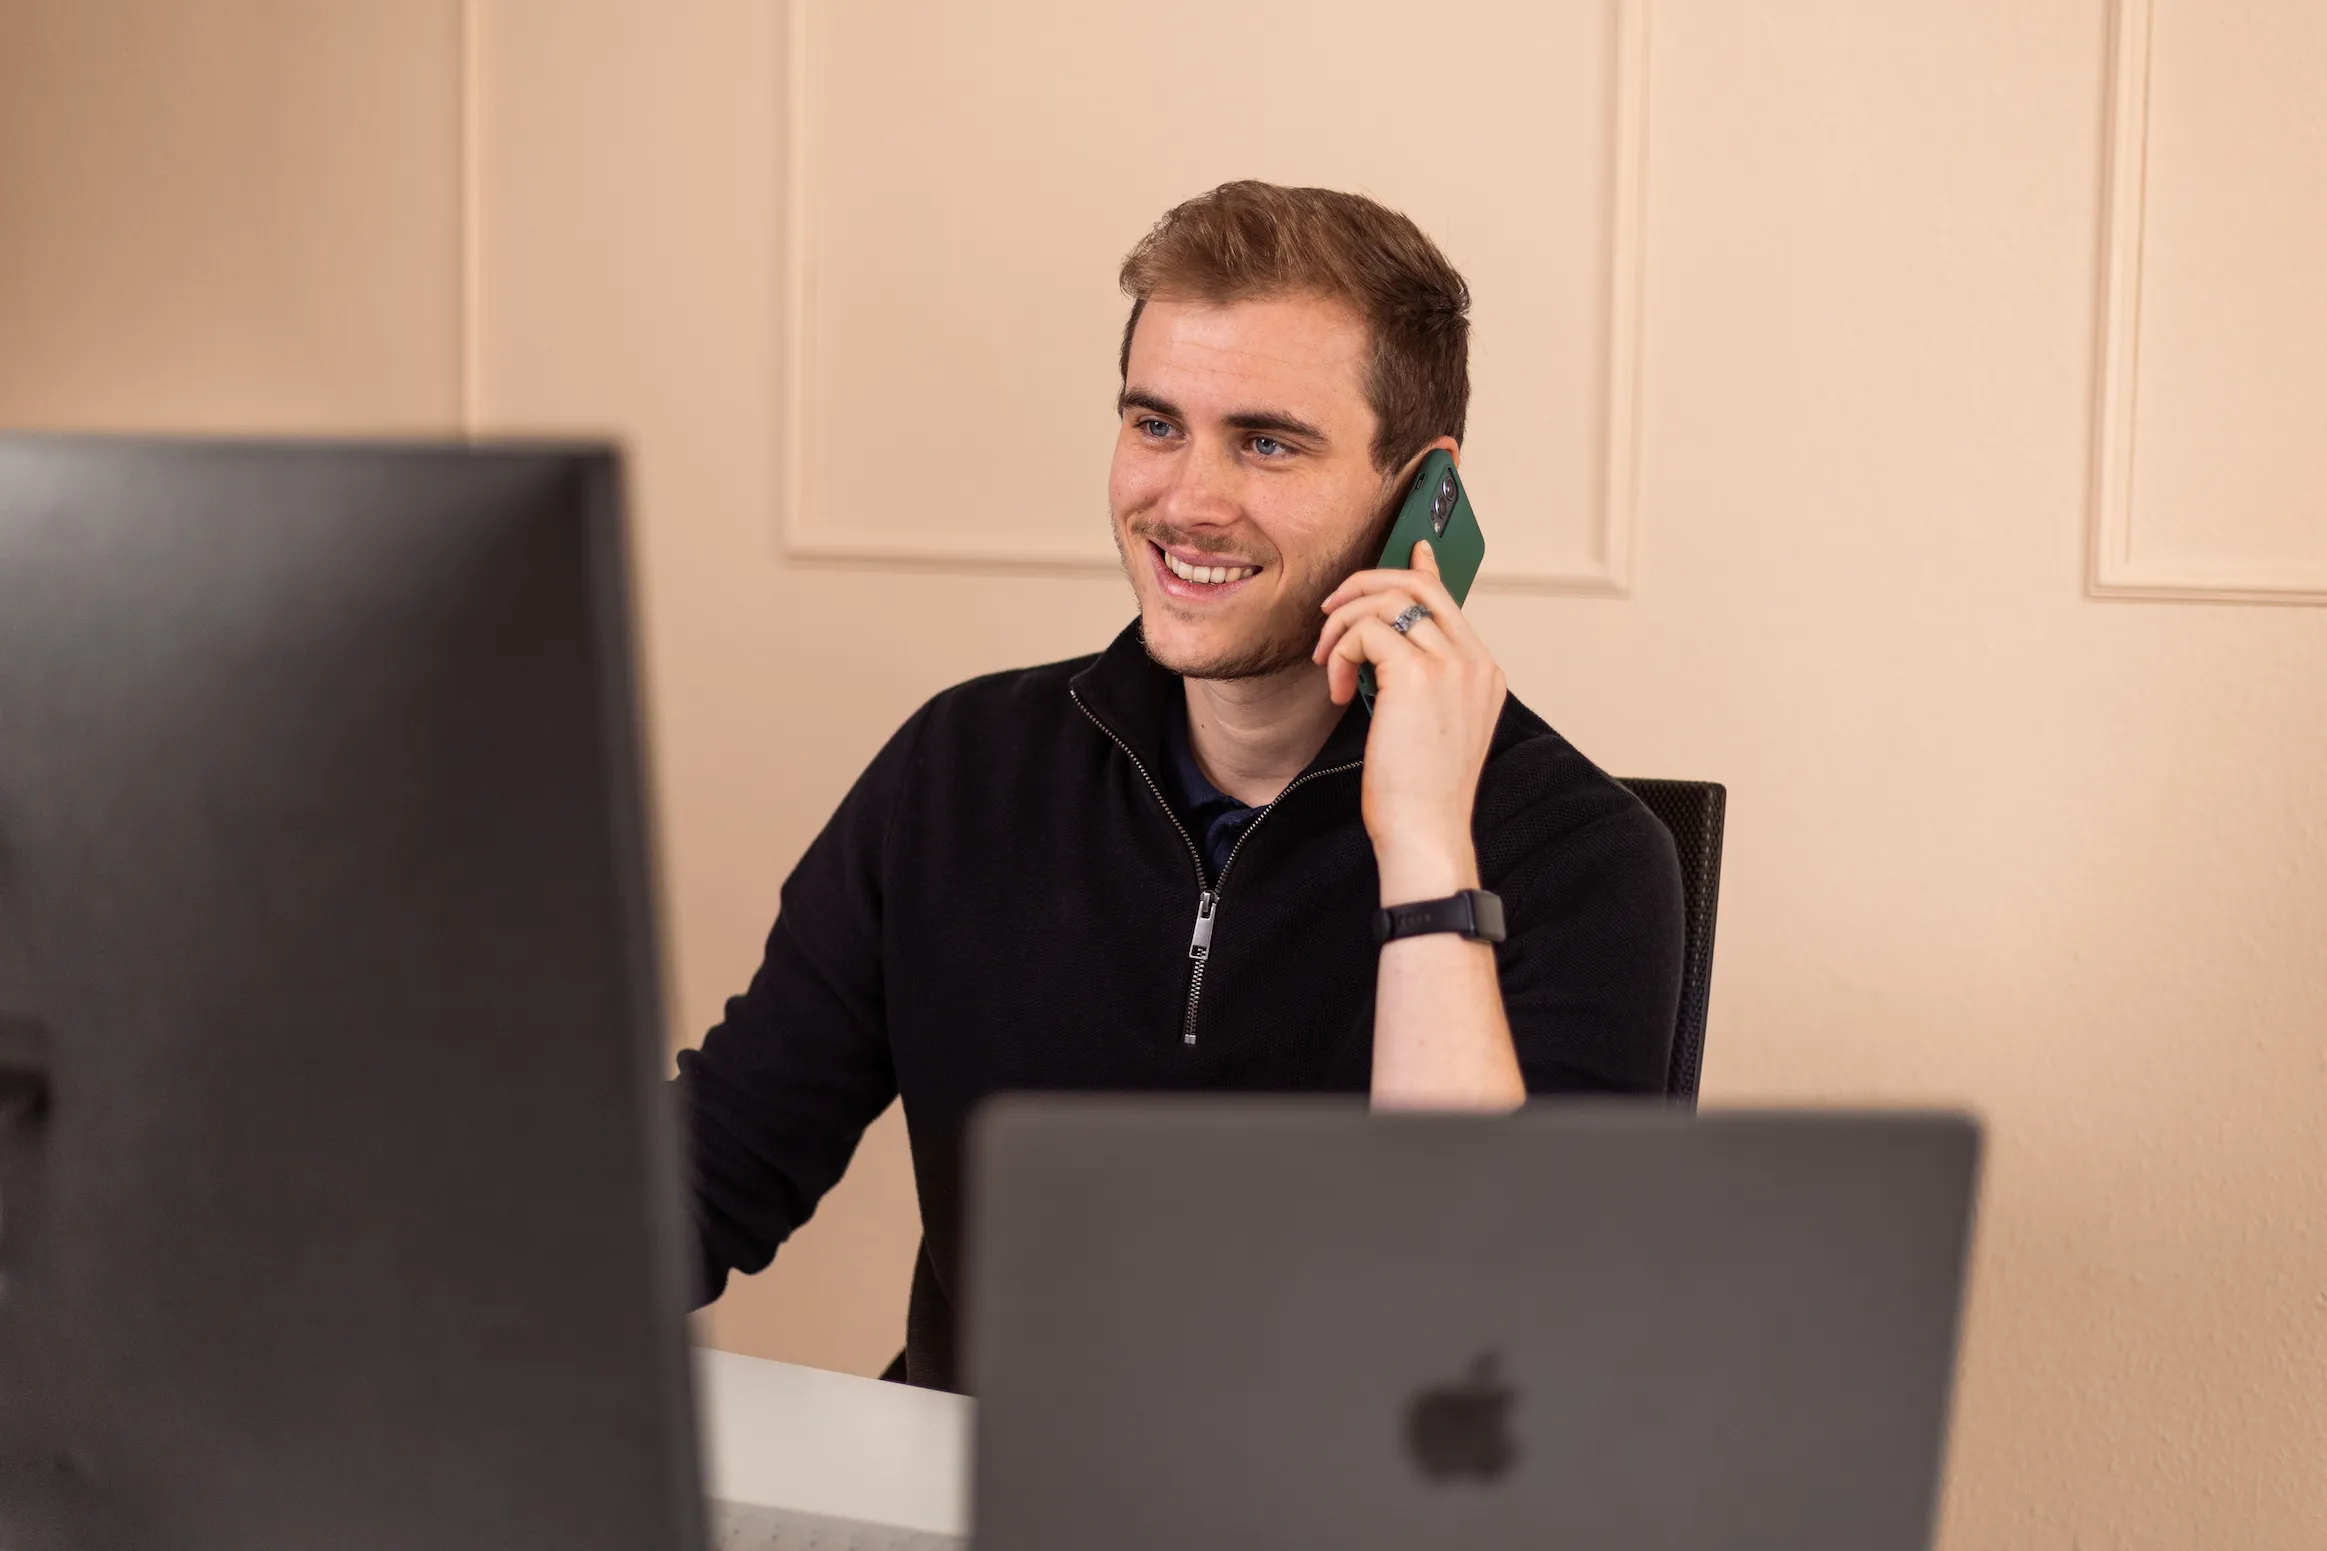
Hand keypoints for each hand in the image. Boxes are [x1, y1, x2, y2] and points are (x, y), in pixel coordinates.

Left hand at [1314, 540, 1506, 902]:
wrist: (1427, 833)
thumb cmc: (1420, 793)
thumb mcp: (1427, 727)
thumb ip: (1418, 680)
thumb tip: (1383, 647)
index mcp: (1484, 673)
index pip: (1451, 600)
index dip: (1424, 569)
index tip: (1410, 547)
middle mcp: (1475, 661)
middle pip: (1417, 585)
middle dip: (1364, 587)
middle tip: (1330, 613)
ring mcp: (1453, 665)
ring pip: (1387, 601)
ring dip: (1342, 625)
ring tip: (1328, 663)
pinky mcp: (1419, 675)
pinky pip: (1366, 631)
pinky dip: (1341, 651)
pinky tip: (1337, 688)